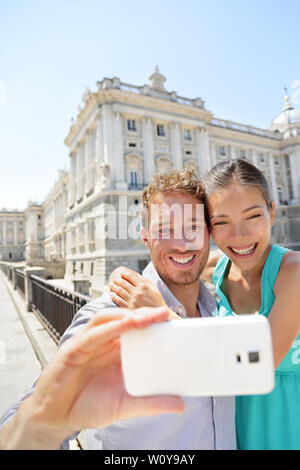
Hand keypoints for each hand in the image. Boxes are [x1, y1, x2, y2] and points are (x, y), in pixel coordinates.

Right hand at [8, 308, 183, 448]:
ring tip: (146, 318)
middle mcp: (104, 343)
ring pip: (108, 321)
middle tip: (163, 313)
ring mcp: (89, 343)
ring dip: (127, 316)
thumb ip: (149, 404)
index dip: (153, 324)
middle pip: (124, 321)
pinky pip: (93, 334)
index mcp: (116, 352)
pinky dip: (109, 327)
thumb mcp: (124, 405)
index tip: (172, 323)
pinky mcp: (74, 348)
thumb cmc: (88, 406)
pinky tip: (124, 325)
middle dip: (143, 315)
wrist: (55, 417)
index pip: (136, 331)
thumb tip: (181, 405)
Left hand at [109, 267, 166, 308]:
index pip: (131, 277)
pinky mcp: (129, 308)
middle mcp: (137, 292)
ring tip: (110, 284)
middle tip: (114, 279)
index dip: (125, 274)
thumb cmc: (157, 302)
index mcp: (143, 286)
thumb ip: (146, 281)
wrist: (159, 316)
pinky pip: (119, 300)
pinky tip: (112, 294)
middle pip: (123, 283)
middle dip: (117, 280)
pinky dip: (114, 296)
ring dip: (113, 286)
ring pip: (119, 291)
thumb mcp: (154, 289)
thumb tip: (138, 276)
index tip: (122, 273)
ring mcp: (132, 300)